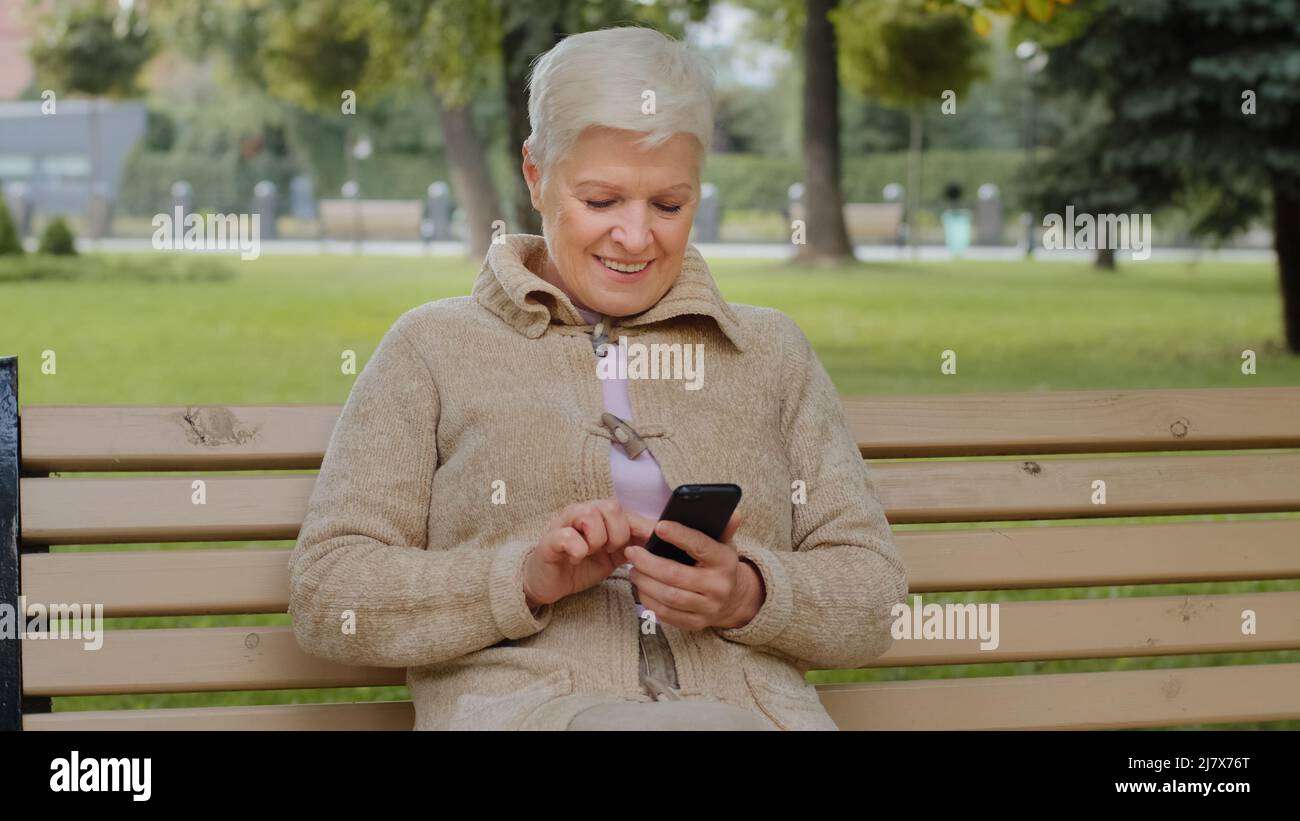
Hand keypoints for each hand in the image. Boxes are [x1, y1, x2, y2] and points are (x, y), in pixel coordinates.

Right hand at [523, 500, 655, 608]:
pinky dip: (577, 550)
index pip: (628, 512)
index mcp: (600, 515)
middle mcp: (582, 512)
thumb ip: (632, 545)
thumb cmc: (580, 566)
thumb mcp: (613, 556)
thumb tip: (659, 540)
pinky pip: (569, 536)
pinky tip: (574, 558)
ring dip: (596, 541)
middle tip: (608, 551)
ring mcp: (564, 522)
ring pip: (591, 516)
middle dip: (617, 535)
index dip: (643, 526)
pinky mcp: (550, 538)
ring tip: (589, 553)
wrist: (548, 582)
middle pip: (612, 507)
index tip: (656, 540)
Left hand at [624, 512, 764, 630]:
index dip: (679, 535)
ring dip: (645, 582)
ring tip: (633, 570)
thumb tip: (732, 512)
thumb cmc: (720, 564)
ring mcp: (708, 608)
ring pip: (669, 597)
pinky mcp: (696, 623)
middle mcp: (718, 586)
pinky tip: (641, 588)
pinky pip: (667, 614)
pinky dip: (649, 600)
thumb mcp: (725, 543)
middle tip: (632, 552)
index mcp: (725, 561)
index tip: (658, 527)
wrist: (734, 600)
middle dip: (649, 563)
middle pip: (676, 575)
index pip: (700, 546)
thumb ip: (724, 527)